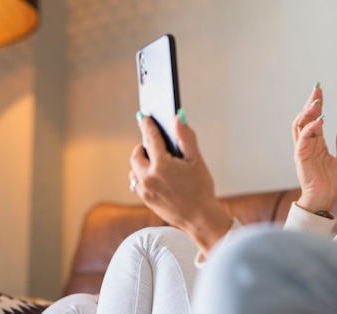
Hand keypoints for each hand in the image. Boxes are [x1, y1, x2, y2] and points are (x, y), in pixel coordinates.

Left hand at [129, 112, 232, 252]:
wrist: (200, 218)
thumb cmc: (201, 188)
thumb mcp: (196, 160)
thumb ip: (186, 137)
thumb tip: (178, 118)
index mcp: (161, 165)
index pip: (150, 139)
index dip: (148, 126)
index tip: (144, 117)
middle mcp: (148, 178)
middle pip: (137, 154)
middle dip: (144, 146)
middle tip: (155, 144)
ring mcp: (144, 190)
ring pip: (135, 169)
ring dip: (143, 162)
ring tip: (158, 161)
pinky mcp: (145, 199)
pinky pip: (137, 182)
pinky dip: (144, 175)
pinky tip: (158, 175)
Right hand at [291, 84, 336, 212]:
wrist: (325, 198)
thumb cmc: (332, 183)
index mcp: (317, 143)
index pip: (314, 120)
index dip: (317, 106)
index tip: (320, 92)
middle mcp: (308, 143)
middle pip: (305, 118)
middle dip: (310, 103)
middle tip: (317, 89)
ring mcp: (303, 149)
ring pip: (300, 124)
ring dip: (307, 112)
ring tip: (317, 102)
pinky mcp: (301, 155)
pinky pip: (303, 138)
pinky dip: (310, 128)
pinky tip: (320, 120)